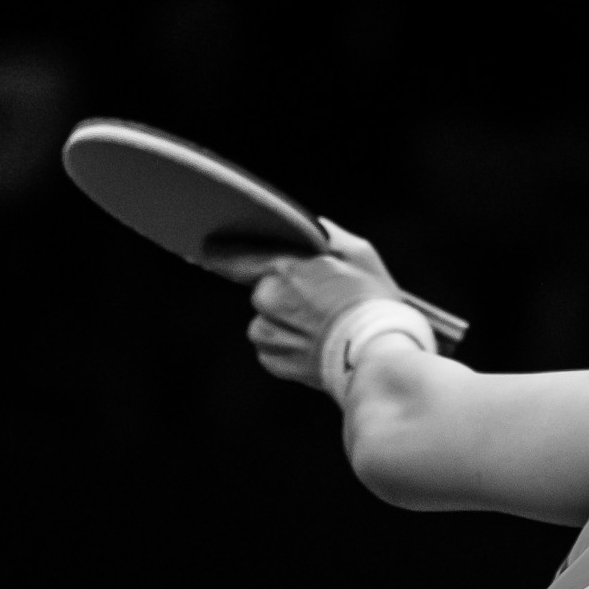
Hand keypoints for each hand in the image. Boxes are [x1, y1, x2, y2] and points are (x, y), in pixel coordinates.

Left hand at [202, 219, 404, 388]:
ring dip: (285, 323)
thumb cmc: (376, 304)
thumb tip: (314, 225)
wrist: (380, 358)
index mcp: (286, 268)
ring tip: (321, 330)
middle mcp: (269, 299)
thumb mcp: (361, 256)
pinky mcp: (274, 362)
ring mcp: (269, 334)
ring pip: (265, 321)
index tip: (208, 248)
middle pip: (263, 291)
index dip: (225, 252)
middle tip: (318, 303)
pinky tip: (317, 347)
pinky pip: (271, 348)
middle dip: (284, 295)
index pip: (240, 255)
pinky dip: (289, 346)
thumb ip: (330, 236)